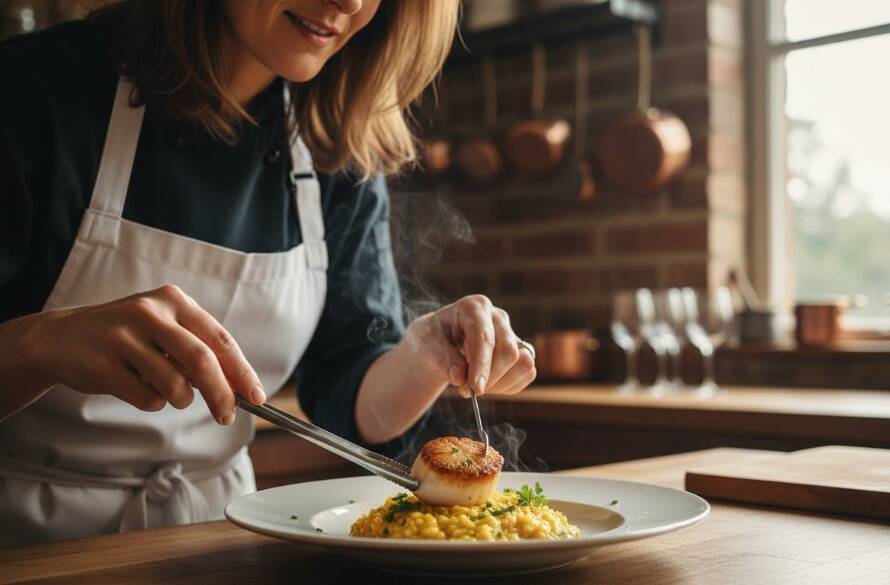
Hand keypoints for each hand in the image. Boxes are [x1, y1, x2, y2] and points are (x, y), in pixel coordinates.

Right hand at [19, 285, 263, 423]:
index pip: (219, 339)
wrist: (59, 338)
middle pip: (202, 361)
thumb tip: (240, 387)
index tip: (257, 396)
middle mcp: (149, 312)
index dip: (241, 371)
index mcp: (173, 300)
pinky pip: (147, 398)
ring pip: (175, 385)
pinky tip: (134, 386)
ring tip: (163, 389)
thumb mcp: (163, 328)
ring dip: (178, 398)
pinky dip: (151, 401)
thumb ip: (198, 350)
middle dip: (221, 394)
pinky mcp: (103, 364)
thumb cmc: (127, 338)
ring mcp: (123, 337)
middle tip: (227, 416)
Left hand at [404, 295, 535, 397]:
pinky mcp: (521, 351)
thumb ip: (443, 359)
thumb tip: (460, 377)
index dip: (481, 365)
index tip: (475, 388)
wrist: (438, 342)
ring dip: (500, 384)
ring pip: (523, 364)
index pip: (485, 338)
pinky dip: (508, 386)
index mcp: (475, 307)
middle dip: (489, 378)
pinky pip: (526, 374)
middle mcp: (498, 317)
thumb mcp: (426, 344)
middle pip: (509, 352)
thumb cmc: (432, 339)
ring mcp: (512, 333)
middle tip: (465, 390)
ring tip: (475, 386)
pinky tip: (488, 384)